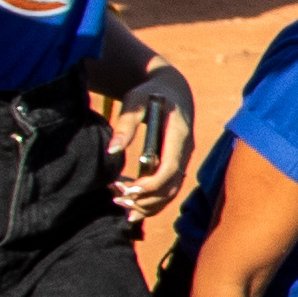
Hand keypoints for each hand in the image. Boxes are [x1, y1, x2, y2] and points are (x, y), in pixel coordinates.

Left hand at [105, 62, 196, 219]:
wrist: (170, 90)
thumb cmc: (149, 94)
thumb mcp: (135, 101)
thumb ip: (125, 124)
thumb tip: (112, 150)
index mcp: (179, 136)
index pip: (171, 169)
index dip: (151, 185)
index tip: (128, 190)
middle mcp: (185, 152)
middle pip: (171, 187)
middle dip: (146, 199)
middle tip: (118, 199)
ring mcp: (182, 161)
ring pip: (170, 193)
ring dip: (147, 205)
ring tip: (120, 203)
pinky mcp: (176, 165)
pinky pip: (167, 190)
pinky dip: (151, 202)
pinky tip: (131, 206)